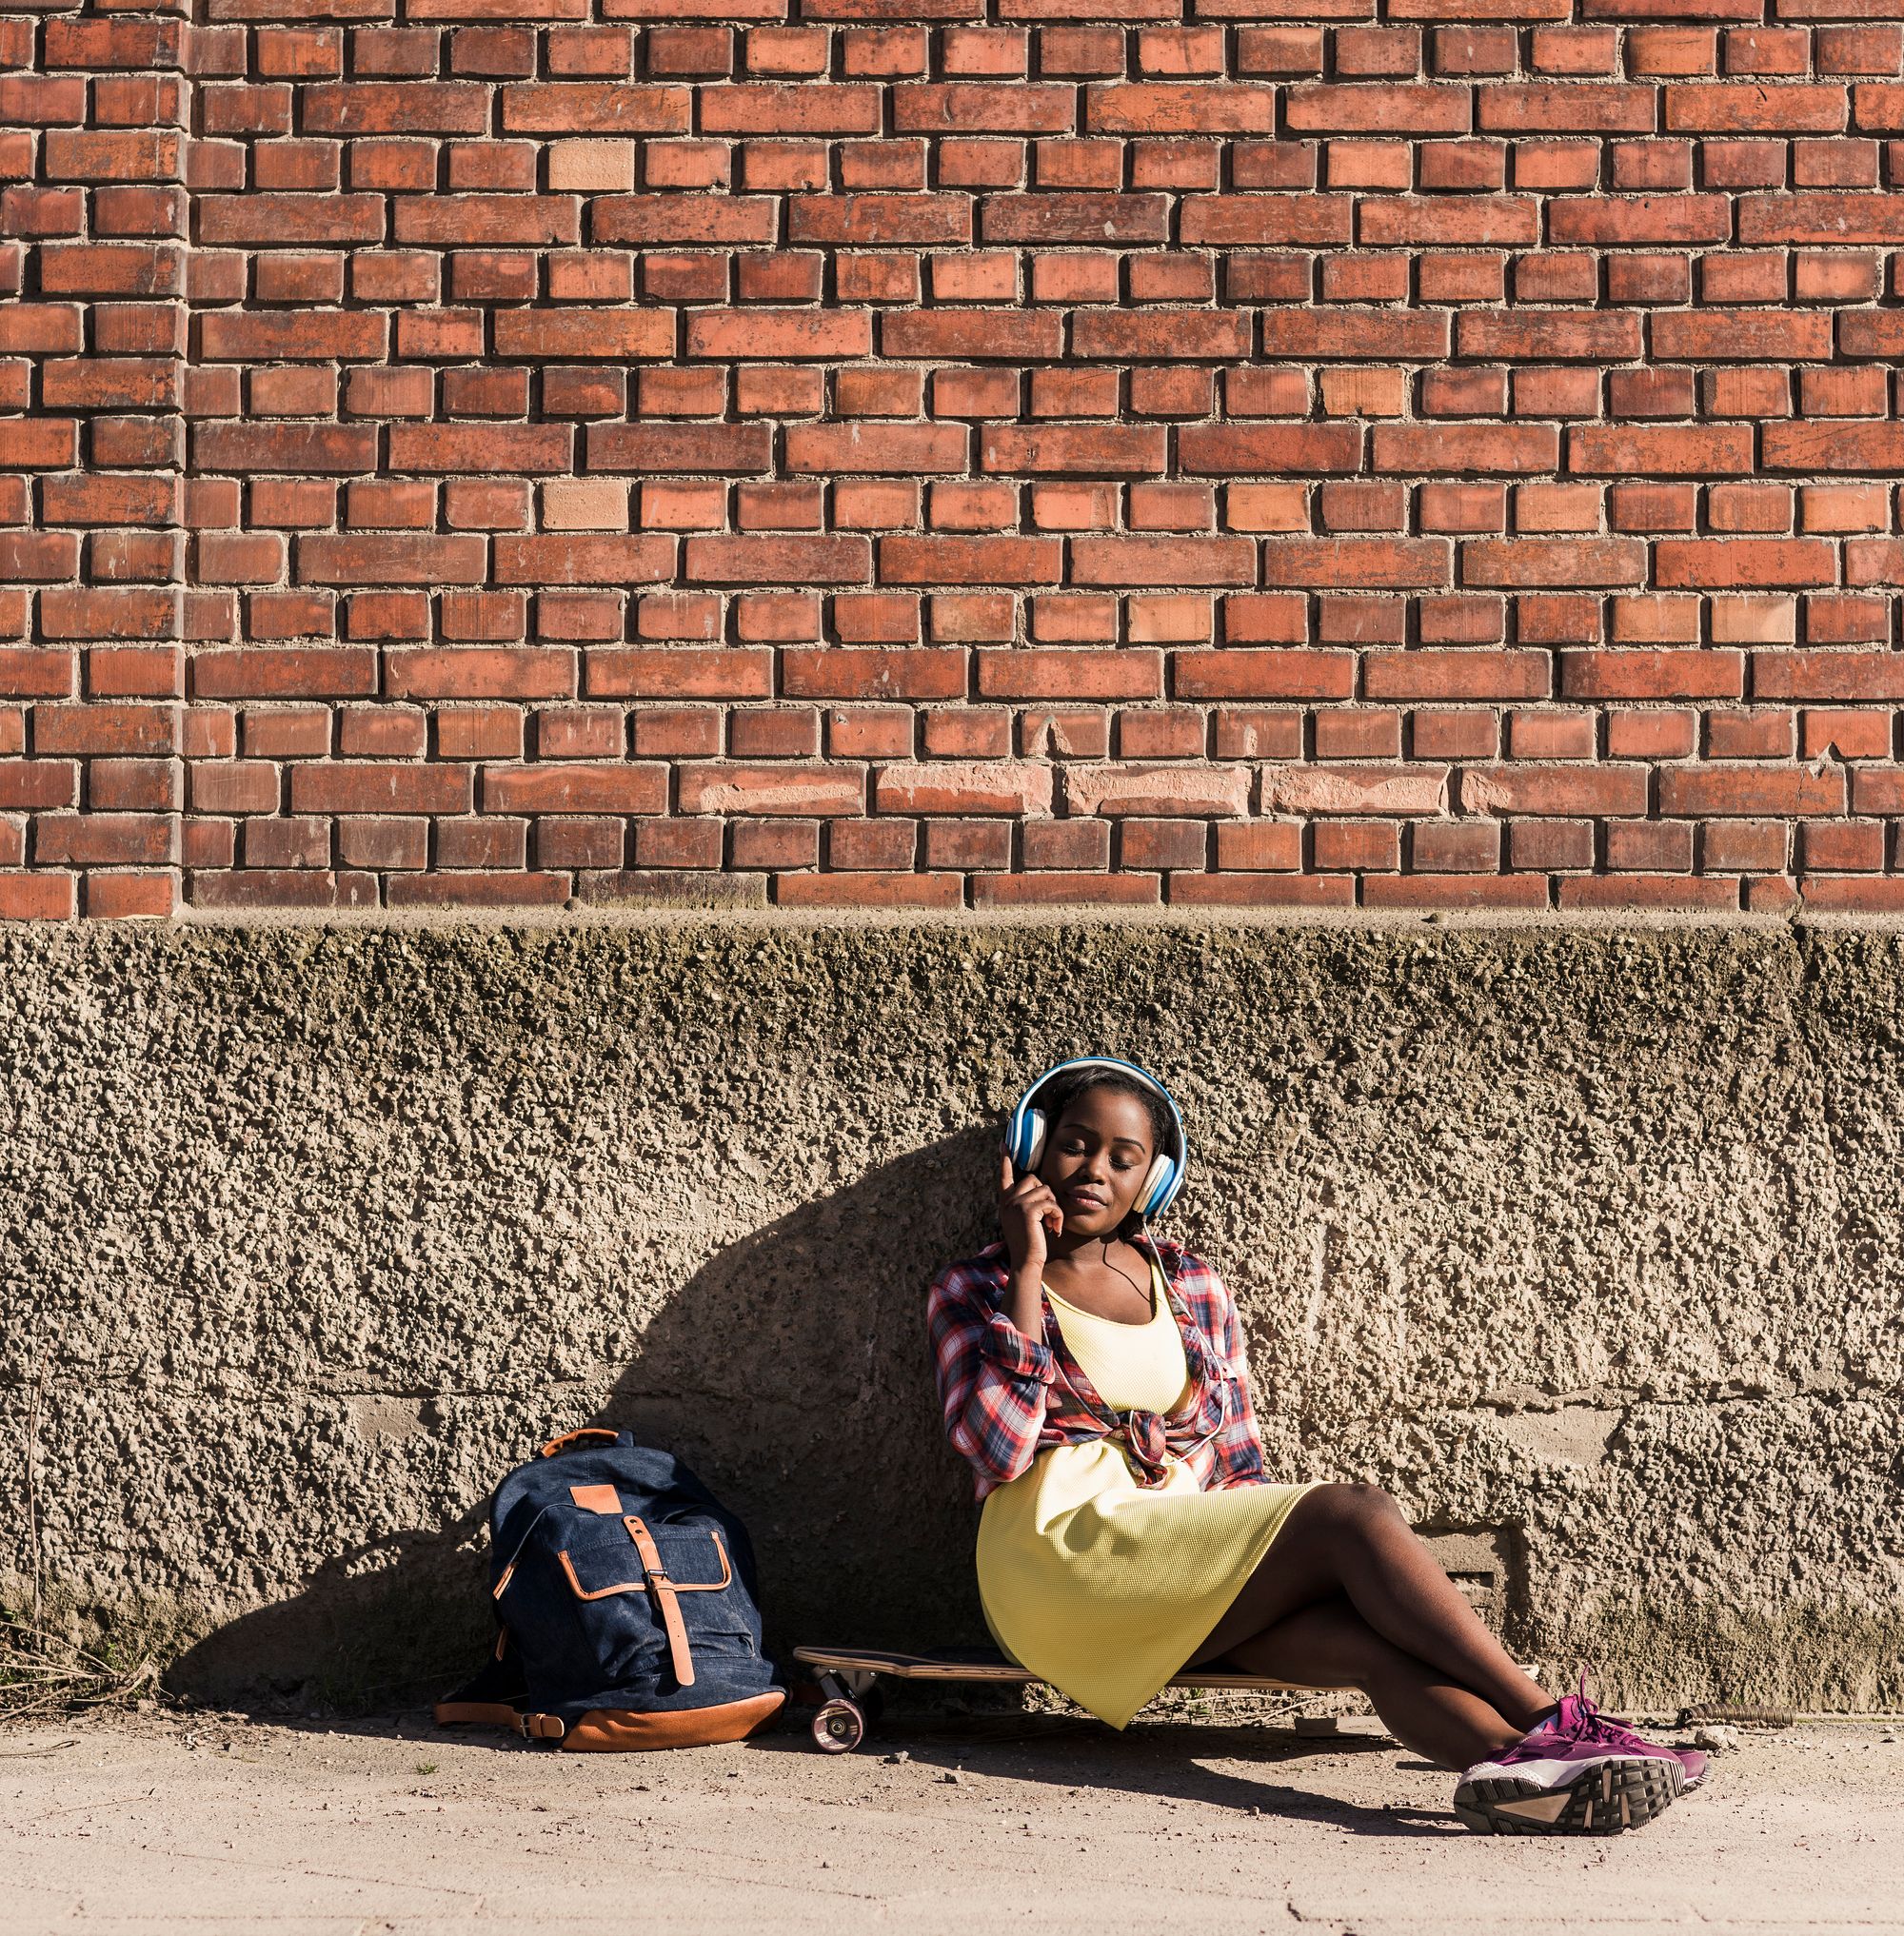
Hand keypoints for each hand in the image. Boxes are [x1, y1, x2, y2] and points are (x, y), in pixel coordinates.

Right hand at [999, 1146, 1062, 1275]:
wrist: (1025, 1262)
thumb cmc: (1029, 1244)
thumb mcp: (1024, 1221)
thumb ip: (1027, 1204)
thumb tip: (1042, 1188)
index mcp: (1006, 1202)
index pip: (1004, 1176)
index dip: (1004, 1159)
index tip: (1004, 1143)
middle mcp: (1008, 1201)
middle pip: (1033, 1179)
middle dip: (1046, 1194)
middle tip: (1049, 1215)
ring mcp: (1016, 1204)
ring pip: (1045, 1190)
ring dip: (1054, 1207)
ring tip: (1052, 1224)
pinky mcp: (1028, 1211)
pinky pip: (1051, 1203)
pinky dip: (1058, 1215)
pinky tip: (1054, 1229)